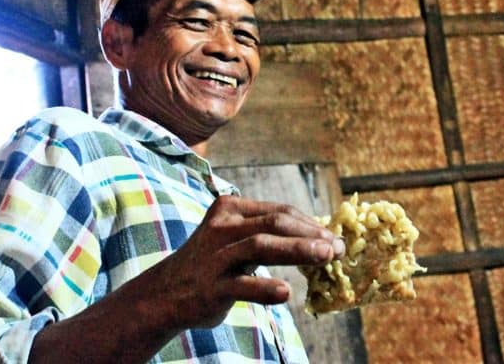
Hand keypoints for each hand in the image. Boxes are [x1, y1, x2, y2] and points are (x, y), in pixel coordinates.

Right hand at [138, 195, 344, 329]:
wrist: (166, 293)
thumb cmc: (212, 263)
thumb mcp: (236, 240)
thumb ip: (269, 234)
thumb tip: (319, 238)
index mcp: (230, 209)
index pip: (279, 211)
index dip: (311, 223)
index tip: (334, 237)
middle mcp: (222, 227)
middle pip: (274, 223)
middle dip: (310, 234)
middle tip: (338, 247)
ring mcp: (215, 256)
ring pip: (260, 246)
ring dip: (297, 250)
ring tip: (325, 257)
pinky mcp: (210, 286)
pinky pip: (241, 286)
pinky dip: (265, 288)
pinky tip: (286, 293)